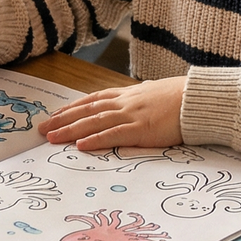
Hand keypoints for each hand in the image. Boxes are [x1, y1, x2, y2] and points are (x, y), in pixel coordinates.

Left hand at [38, 77, 185, 150]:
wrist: (198, 98)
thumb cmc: (182, 98)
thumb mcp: (155, 95)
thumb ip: (141, 101)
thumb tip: (134, 103)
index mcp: (129, 94)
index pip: (93, 100)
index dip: (72, 107)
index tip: (55, 114)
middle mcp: (125, 102)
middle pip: (87, 110)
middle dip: (63, 119)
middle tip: (42, 129)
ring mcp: (132, 115)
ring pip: (94, 122)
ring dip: (71, 130)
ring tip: (52, 137)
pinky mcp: (141, 129)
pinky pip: (114, 135)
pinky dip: (95, 140)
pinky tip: (80, 146)